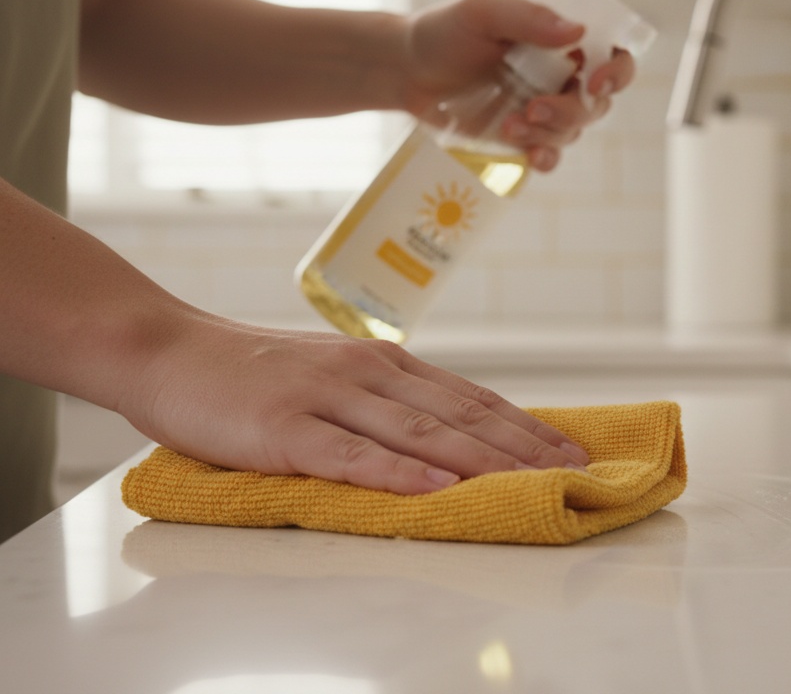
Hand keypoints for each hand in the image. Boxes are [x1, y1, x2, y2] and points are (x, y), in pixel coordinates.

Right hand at [117, 312, 589, 494]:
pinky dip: (398, 472)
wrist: (167, 349)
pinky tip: (436, 487)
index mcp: (385, 365)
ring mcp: (326, 396)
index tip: (572, 450)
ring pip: (419, 430)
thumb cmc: (254, 373)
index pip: (472, 397)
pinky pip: (350, 453)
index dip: (526, 425)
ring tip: (530, 480)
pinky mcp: (284, 426)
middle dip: (524, 445)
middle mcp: (368, 374)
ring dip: (481, 458)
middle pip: (461, 414)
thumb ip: (388, 403)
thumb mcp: (335, 378)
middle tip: (574, 472)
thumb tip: (453, 436)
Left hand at [403, 0, 634, 171]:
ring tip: (509, 124)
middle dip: (570, 110)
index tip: (596, 81)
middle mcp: (561, 76)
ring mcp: (543, 110)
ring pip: (572, 131)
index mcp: (561, 42)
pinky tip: (531, 156)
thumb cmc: (444, 32)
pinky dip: (546, 158)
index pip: (612, 55)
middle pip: (596, 103)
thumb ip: (528, 18)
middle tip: (533, 108)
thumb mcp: (483, 12)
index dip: (617, 71)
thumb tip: (575, 32)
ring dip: (547, 133)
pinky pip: (550, 155)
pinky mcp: (522, 138)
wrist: (405, 70)